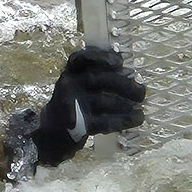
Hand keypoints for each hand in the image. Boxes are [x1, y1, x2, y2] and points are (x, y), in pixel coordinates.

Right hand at [4, 47, 146, 177]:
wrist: (50, 134)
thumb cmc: (72, 105)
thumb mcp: (77, 86)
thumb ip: (96, 76)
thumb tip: (129, 73)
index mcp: (70, 73)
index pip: (81, 58)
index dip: (101, 57)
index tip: (119, 62)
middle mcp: (69, 85)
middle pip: (99, 79)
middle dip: (124, 84)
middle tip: (141, 92)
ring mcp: (73, 105)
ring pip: (105, 100)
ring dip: (127, 104)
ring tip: (141, 109)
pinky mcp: (79, 125)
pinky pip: (106, 121)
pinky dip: (124, 120)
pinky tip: (137, 119)